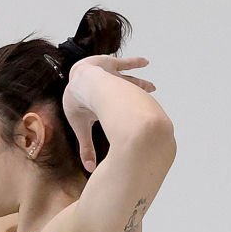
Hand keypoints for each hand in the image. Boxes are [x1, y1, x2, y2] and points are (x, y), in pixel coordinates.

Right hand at [63, 55, 157, 172]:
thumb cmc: (78, 105)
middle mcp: (104, 90)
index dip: (116, 115)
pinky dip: (134, 62)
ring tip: (152, 86)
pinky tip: (146, 62)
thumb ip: (87, 148)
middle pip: (123, 94)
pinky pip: (124, 63)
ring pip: (127, 81)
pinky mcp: (109, 64)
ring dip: (138, 83)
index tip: (126, 121)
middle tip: (147, 100)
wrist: (80, 85)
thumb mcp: (82, 129)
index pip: (109, 111)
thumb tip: (90, 170)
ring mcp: (108, 77)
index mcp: (97, 104)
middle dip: (135, 96)